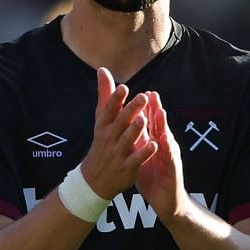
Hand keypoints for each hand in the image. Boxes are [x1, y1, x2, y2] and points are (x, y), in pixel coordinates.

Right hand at [79, 67, 153, 198]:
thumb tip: (103, 70)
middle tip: (142, 97)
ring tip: (144, 119)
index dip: (115, 99)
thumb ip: (105, 94)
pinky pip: (136, 159)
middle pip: (120, 123)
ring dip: (136, 130)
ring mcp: (118, 153)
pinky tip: (155, 144)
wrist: (94, 179)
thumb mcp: (101, 119)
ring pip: (127, 140)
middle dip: (130, 111)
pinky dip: (145, 152)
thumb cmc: (102, 142)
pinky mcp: (127, 167)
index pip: (109, 110)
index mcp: (104, 125)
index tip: (124, 87)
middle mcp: (110, 138)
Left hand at [134, 92, 186, 218]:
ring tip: (160, 111)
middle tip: (152, 94)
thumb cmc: (153, 177)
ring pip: (167, 138)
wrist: (165, 202)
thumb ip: (137, 140)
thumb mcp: (141, 156)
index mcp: (154, 143)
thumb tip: (128, 125)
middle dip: (156, 110)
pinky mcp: (172, 171)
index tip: (141, 92)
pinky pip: (169, 158)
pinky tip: (164, 140)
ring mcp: (170, 158)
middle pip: (160, 126)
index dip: (146, 109)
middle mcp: (164, 147)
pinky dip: (167, 148)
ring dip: (164, 125)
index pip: (151, 123)